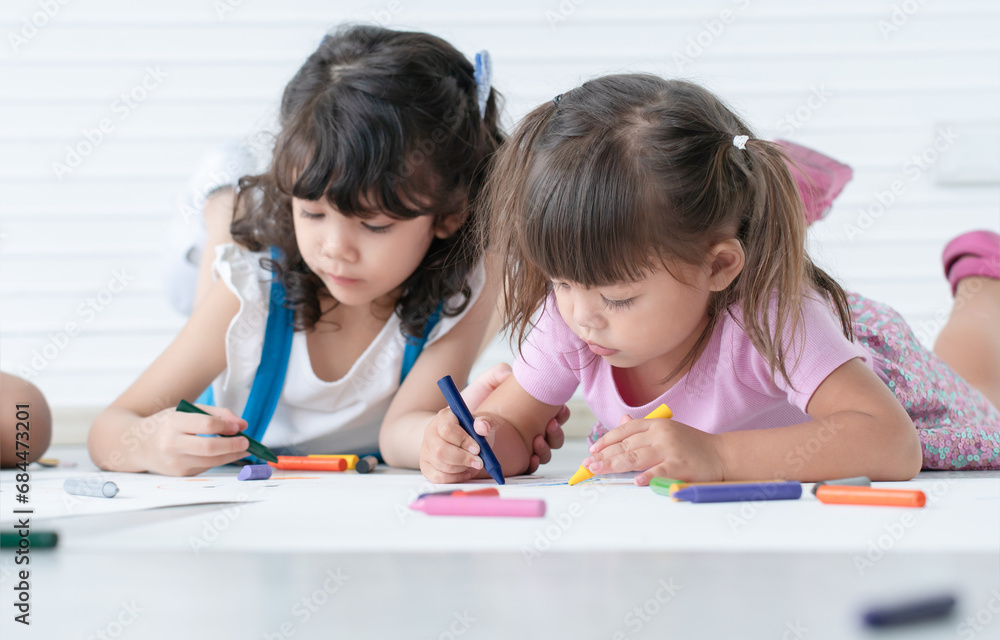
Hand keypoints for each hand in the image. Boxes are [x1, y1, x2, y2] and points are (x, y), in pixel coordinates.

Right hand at [135, 404, 250, 475]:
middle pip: (210, 447)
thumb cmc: (165, 424)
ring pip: (211, 461)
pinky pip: (206, 466)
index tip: (239, 426)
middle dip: (233, 445)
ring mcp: (174, 462)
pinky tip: (224, 453)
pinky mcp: (180, 474)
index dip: (227, 426)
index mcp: (173, 423)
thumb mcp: (186, 411)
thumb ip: (215, 414)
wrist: (137, 445)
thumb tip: (241, 424)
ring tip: (242, 448)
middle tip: (247, 442)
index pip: (206, 425)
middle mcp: (171, 444)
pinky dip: (218, 460)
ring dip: (231, 455)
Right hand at [419, 407, 493, 483]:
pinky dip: (456, 478)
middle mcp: (430, 433)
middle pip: (441, 450)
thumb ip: (485, 423)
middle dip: (463, 459)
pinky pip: (439, 477)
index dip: (463, 441)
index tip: (477, 449)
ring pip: (441, 465)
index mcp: (443, 418)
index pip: (447, 430)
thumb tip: (483, 427)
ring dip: (461, 468)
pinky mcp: (426, 466)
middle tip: (478, 462)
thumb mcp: (481, 424)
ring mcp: (425, 450)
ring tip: (472, 464)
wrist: (463, 440)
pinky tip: (465, 472)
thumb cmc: (472, 432)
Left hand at [462, 363, 568, 473]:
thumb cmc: (475, 400)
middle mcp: (531, 430)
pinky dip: (534, 462)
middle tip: (551, 424)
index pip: (555, 414)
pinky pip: (530, 466)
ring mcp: (523, 447)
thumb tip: (510, 374)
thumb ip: (500, 374)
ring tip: (538, 440)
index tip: (560, 410)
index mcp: (532, 413)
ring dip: (546, 447)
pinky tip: (532, 457)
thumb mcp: (488, 383)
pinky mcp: (513, 461)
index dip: (562, 414)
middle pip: (554, 435)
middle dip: (557, 431)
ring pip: (545, 452)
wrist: (454, 420)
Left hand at [582, 413, 724, 485]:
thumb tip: (620, 420)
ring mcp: (670, 449)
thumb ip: (643, 429)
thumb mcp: (666, 431)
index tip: (592, 450)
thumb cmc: (691, 445)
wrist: (721, 454)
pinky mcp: (680, 465)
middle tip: (588, 465)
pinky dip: (647, 476)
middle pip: (626, 445)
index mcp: (656, 424)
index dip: (606, 440)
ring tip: (598, 470)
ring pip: (636, 456)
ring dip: (614, 464)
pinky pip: (659, 471)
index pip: (625, 430)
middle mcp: (661, 434)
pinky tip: (635, 480)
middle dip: (604, 455)